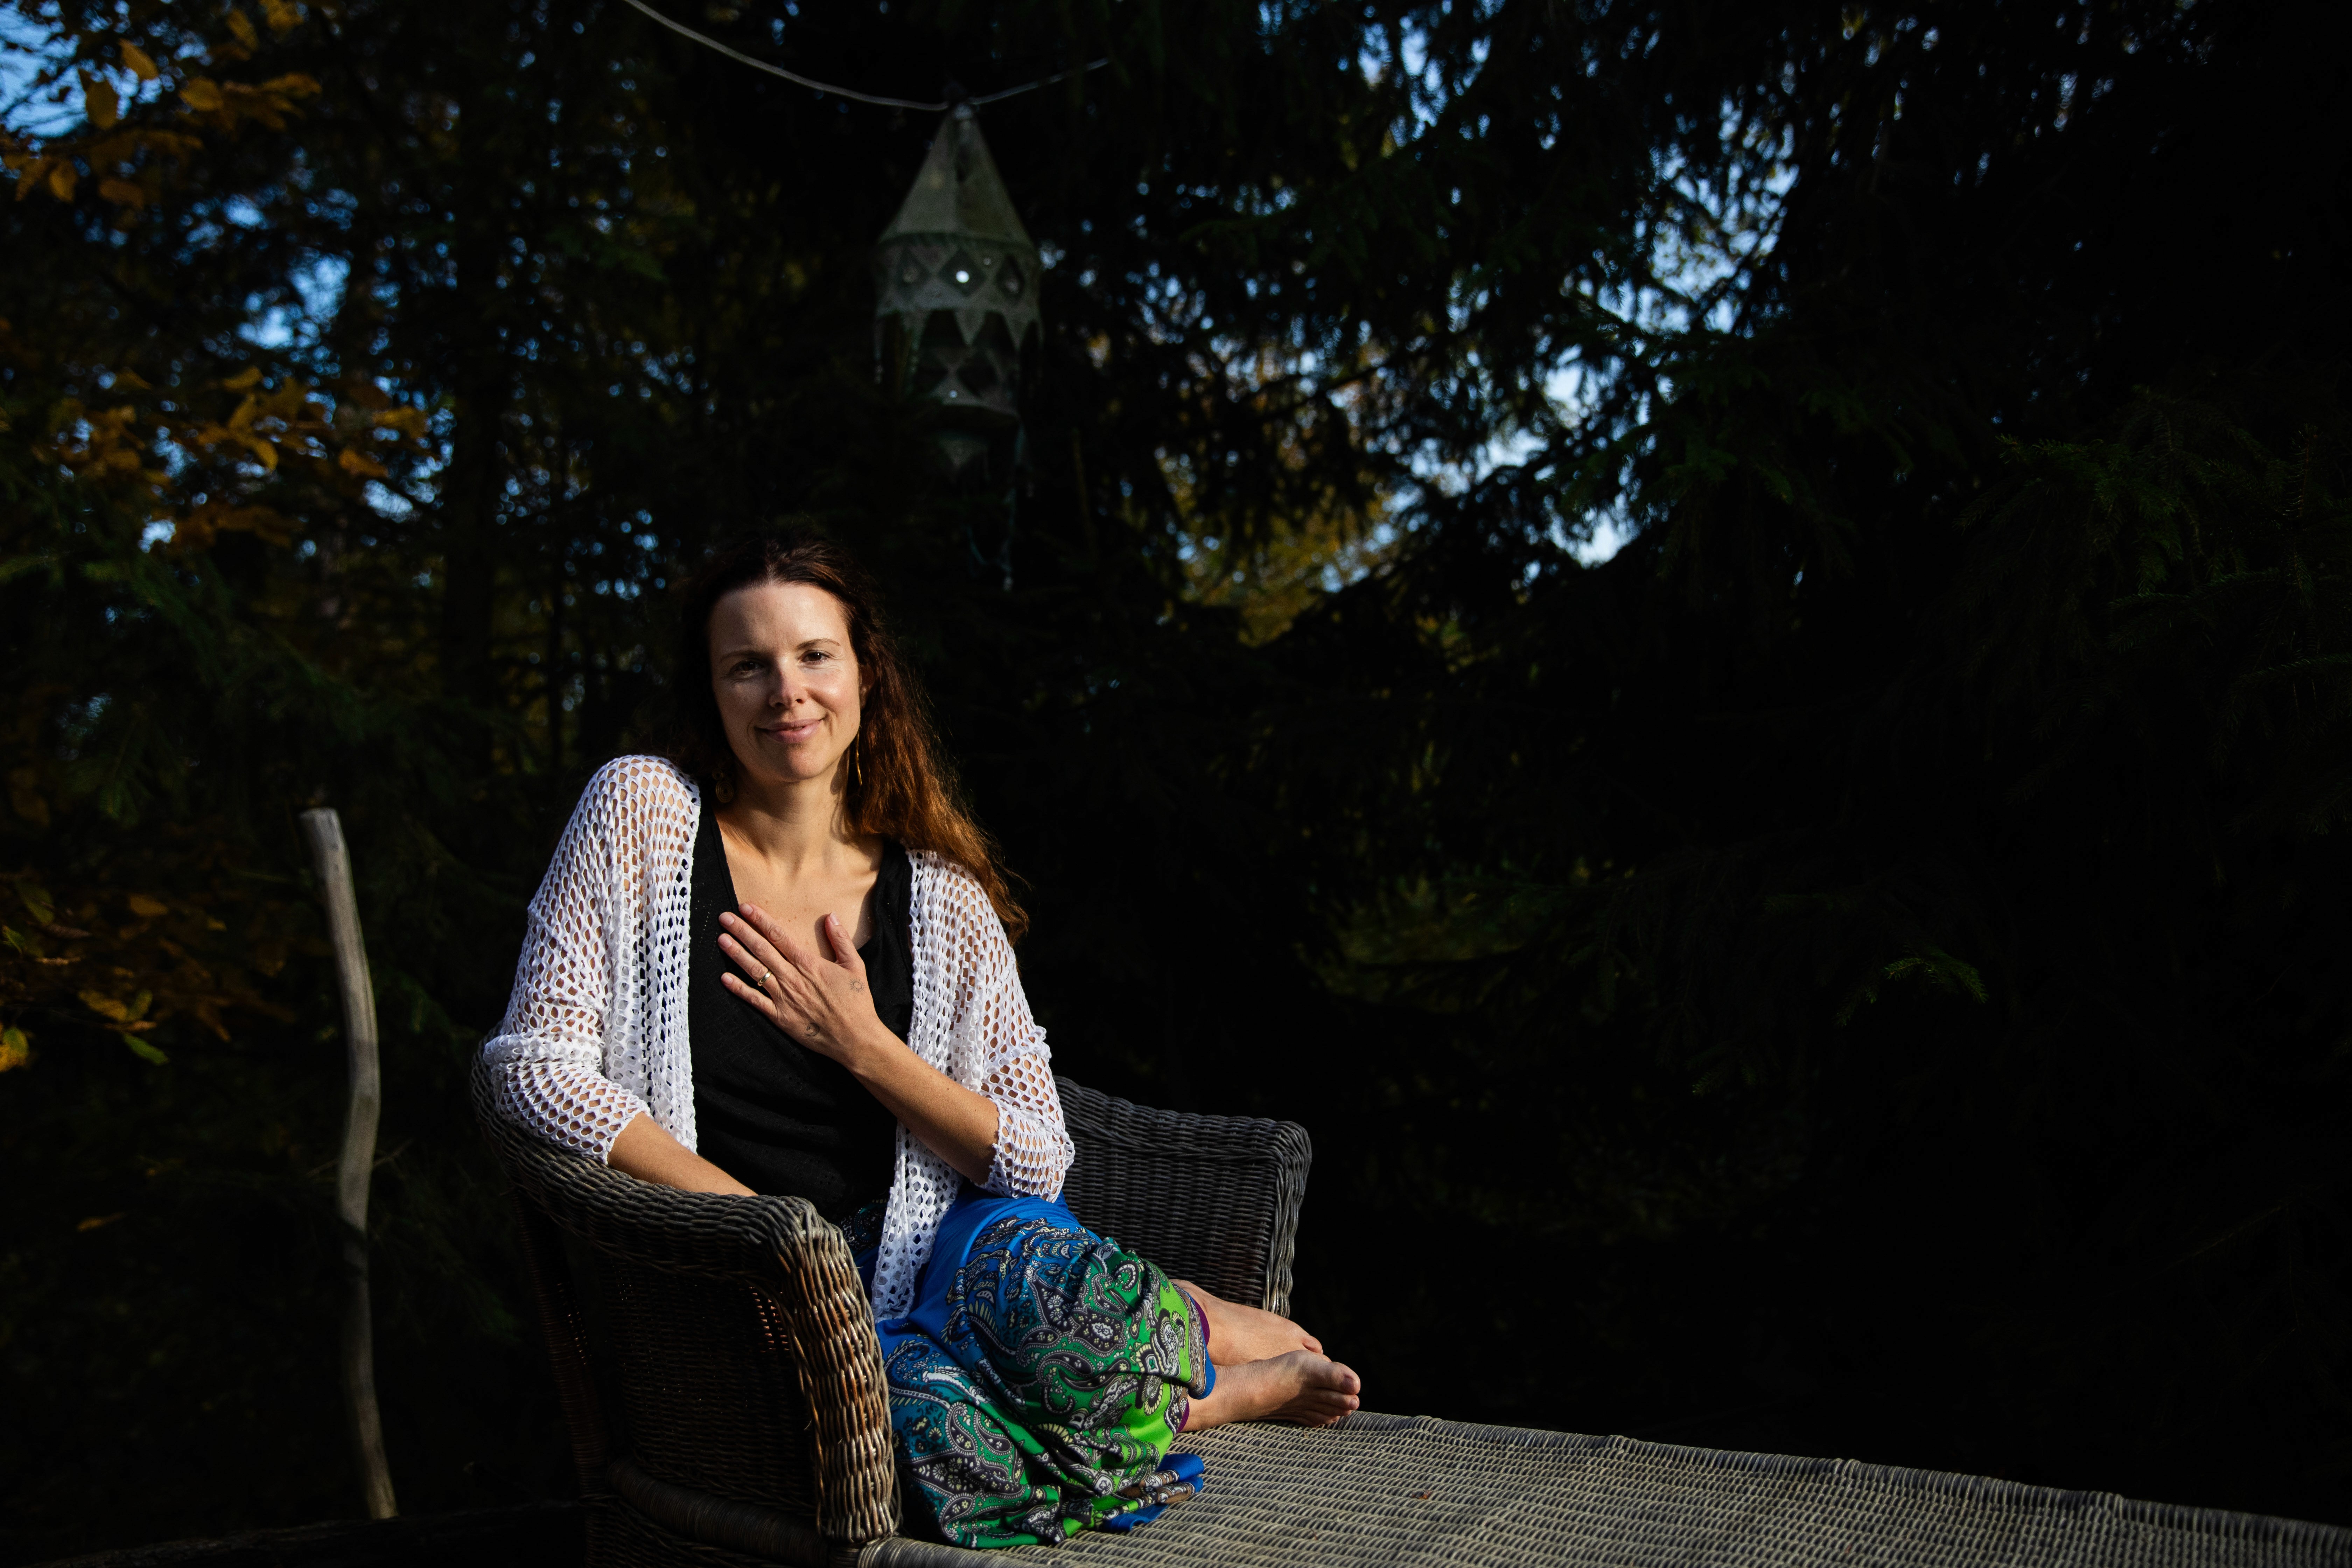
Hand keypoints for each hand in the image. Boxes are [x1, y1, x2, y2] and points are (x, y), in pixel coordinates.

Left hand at [718, 905, 882, 1063]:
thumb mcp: (855, 966)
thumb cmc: (856, 1002)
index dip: (760, 920)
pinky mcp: (779, 1016)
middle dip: (742, 931)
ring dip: (736, 954)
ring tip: (721, 939)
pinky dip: (739, 989)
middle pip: (762, 949)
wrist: (854, 1038)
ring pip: (755, 971)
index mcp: (809, 964)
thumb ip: (841, 940)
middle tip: (725, 917)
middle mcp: (792, 978)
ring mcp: (783, 998)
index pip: (779, 936)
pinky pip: (755, 1000)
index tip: (746, 908)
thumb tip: (830, 916)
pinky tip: (724, 978)